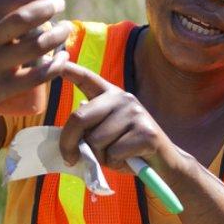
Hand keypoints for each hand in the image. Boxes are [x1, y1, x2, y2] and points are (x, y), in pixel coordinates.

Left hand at [57, 61, 179, 174]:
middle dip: (68, 143)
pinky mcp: (146, 132)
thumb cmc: (129, 151)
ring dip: (100, 157)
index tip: (58, 60)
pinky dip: (116, 163)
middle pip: (80, 117)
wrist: (165, 164)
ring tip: (116, 156)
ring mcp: (136, 113)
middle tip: (70, 158)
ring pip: (96, 141)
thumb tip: (73, 128)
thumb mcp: (106, 136)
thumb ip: (90, 128)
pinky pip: (113, 153)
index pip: (87, 79)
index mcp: (111, 96)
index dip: (71, 70)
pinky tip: (129, 159)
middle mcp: (123, 98)